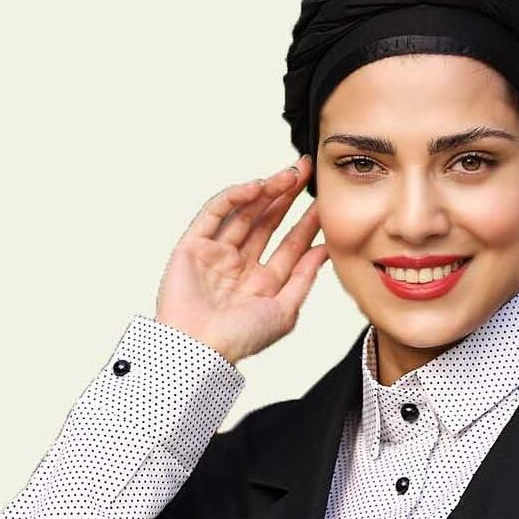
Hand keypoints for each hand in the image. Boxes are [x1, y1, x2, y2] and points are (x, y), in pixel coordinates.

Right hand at [155, 154, 327, 363]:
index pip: (290, 244)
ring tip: (288, 174)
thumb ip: (304, 278)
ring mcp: (216, 254)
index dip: (308, 222)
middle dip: (287, 196)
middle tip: (305, 170)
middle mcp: (240, 266)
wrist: (198, 348)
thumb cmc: (240, 339)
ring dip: (266, 191)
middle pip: (268, 222)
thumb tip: (326, 251)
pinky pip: (214, 214)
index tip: (324, 200)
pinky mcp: (192, 246)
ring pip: (245, 213)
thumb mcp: (285, 311)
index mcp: (263, 284)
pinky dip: (234, 198)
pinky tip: (256, 187)